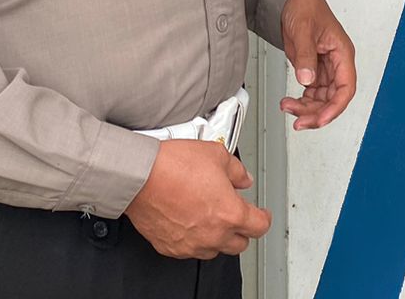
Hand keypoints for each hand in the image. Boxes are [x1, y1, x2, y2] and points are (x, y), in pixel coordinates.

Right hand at [125, 139, 270, 258]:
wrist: (140, 176)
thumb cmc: (173, 166)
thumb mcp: (216, 154)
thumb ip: (236, 170)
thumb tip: (243, 178)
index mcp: (230, 213)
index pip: (259, 226)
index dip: (263, 218)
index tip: (261, 214)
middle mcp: (213, 234)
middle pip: (240, 244)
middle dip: (241, 229)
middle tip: (236, 214)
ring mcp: (191, 244)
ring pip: (215, 250)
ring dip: (218, 236)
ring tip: (211, 217)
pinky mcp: (171, 248)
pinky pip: (190, 250)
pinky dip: (194, 240)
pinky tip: (190, 222)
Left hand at [279, 0, 356, 129]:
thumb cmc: (305, 6)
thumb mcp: (304, 29)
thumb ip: (306, 56)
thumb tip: (307, 80)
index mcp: (342, 52)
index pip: (346, 87)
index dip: (335, 107)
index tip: (320, 119)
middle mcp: (337, 63)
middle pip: (333, 98)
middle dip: (317, 112)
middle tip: (298, 120)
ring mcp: (325, 67)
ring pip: (322, 99)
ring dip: (307, 108)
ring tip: (287, 107)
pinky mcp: (313, 69)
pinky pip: (312, 93)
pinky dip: (302, 101)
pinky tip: (290, 102)